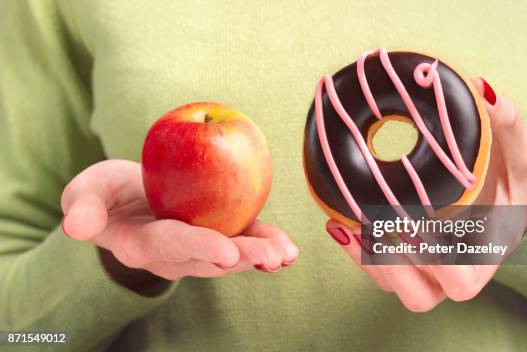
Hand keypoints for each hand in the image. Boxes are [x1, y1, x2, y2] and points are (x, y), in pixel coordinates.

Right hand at [60, 160, 297, 288]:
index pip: (173, 245)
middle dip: (243, 258)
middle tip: (271, 258)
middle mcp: (174, 255)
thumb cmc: (105, 195)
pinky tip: (288, 248)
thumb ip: (83, 206)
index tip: (226, 252)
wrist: (127, 201)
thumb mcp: (86, 192)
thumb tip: (74, 226)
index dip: (199, 247)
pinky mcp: (217, 234)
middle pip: (210, 257)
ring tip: (286, 255)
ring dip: (260, 256)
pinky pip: (242, 239)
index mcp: (142, 244)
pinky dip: (264, 242)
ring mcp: (198, 249)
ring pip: (231, 255)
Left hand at [325, 77, 526, 311]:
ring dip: (366, 257)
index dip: (435, 265)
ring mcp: (426, 273)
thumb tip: (480, 87)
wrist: (506, 194)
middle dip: (389, 262)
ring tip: (343, 222)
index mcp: (484, 256)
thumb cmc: (515, 176)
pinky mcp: (404, 262)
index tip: (414, 228)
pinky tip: (336, 220)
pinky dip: (355, 248)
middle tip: (366, 223)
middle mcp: (454, 273)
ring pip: (391, 284)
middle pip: (418, 292)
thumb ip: (506, 123)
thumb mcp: (520, 151)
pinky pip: (375, 267)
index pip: (460, 281)